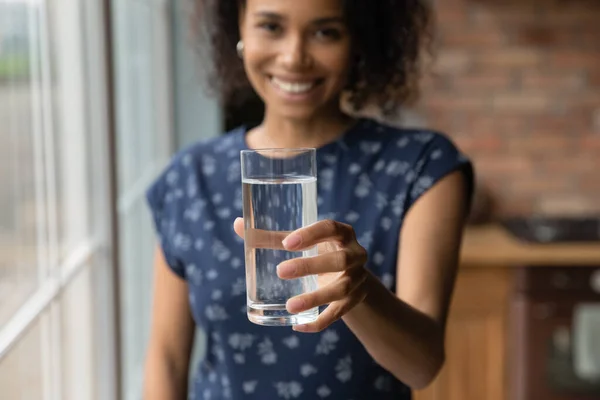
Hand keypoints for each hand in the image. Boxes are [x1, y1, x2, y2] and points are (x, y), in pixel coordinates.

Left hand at [233, 218, 368, 331]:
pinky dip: (320, 322)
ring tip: (290, 306)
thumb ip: (273, 237)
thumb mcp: (303, 243)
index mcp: (342, 233)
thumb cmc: (319, 251)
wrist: (350, 274)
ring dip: (316, 298)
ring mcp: (358, 278)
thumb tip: (237, 224)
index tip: (287, 244)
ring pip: (342, 289)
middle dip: (310, 266)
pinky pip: (340, 313)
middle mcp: (355, 254)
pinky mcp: (356, 299)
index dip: (311, 234)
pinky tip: (298, 325)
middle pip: (339, 260)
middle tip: (280, 272)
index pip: (331, 228)